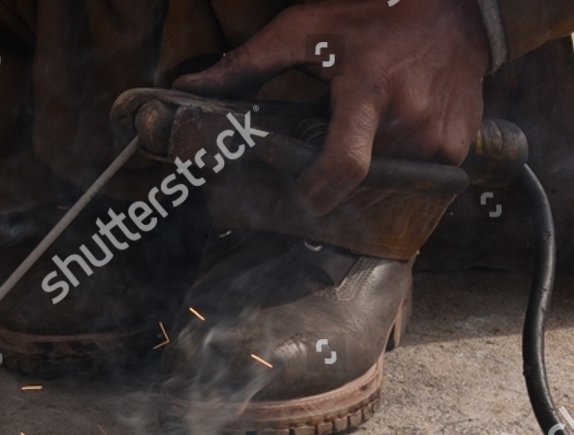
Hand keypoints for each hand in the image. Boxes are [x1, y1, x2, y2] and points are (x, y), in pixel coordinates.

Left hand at [174, 0, 490, 214]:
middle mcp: (411, 120)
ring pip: (386, 187)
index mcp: (370, 92)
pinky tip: (385, 145)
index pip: (345, 166)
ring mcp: (440, 137)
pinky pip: (416, 179)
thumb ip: (248, 62)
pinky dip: (395, 171)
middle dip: (332, 186)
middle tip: (315, 171)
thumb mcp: (307, 27)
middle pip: (358, 185)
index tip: (299, 197)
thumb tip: (191, 86)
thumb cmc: (377, 11)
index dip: (316, 193)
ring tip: (352, 149)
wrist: (460, 5)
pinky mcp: (458, 146)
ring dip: (363, 181)